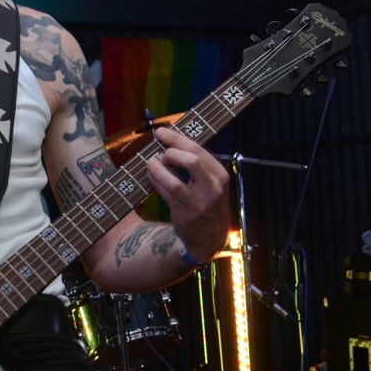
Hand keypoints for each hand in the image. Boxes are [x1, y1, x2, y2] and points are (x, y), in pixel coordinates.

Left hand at [147, 126, 230, 262]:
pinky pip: (166, 194)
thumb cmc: (208, 202)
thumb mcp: (211, 183)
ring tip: (150, 162)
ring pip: (174, 181)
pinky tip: (150, 175)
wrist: (211, 237)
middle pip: (191, 161)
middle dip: (171, 152)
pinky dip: (156, 181)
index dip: (177, 139)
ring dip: (158, 168)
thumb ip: (198, 164)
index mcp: (220, 176)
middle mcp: (213, 189)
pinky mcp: (185, 215)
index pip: (198, 150)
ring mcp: (199, 204)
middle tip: (161, 152)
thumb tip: (171, 140)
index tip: (161, 132)